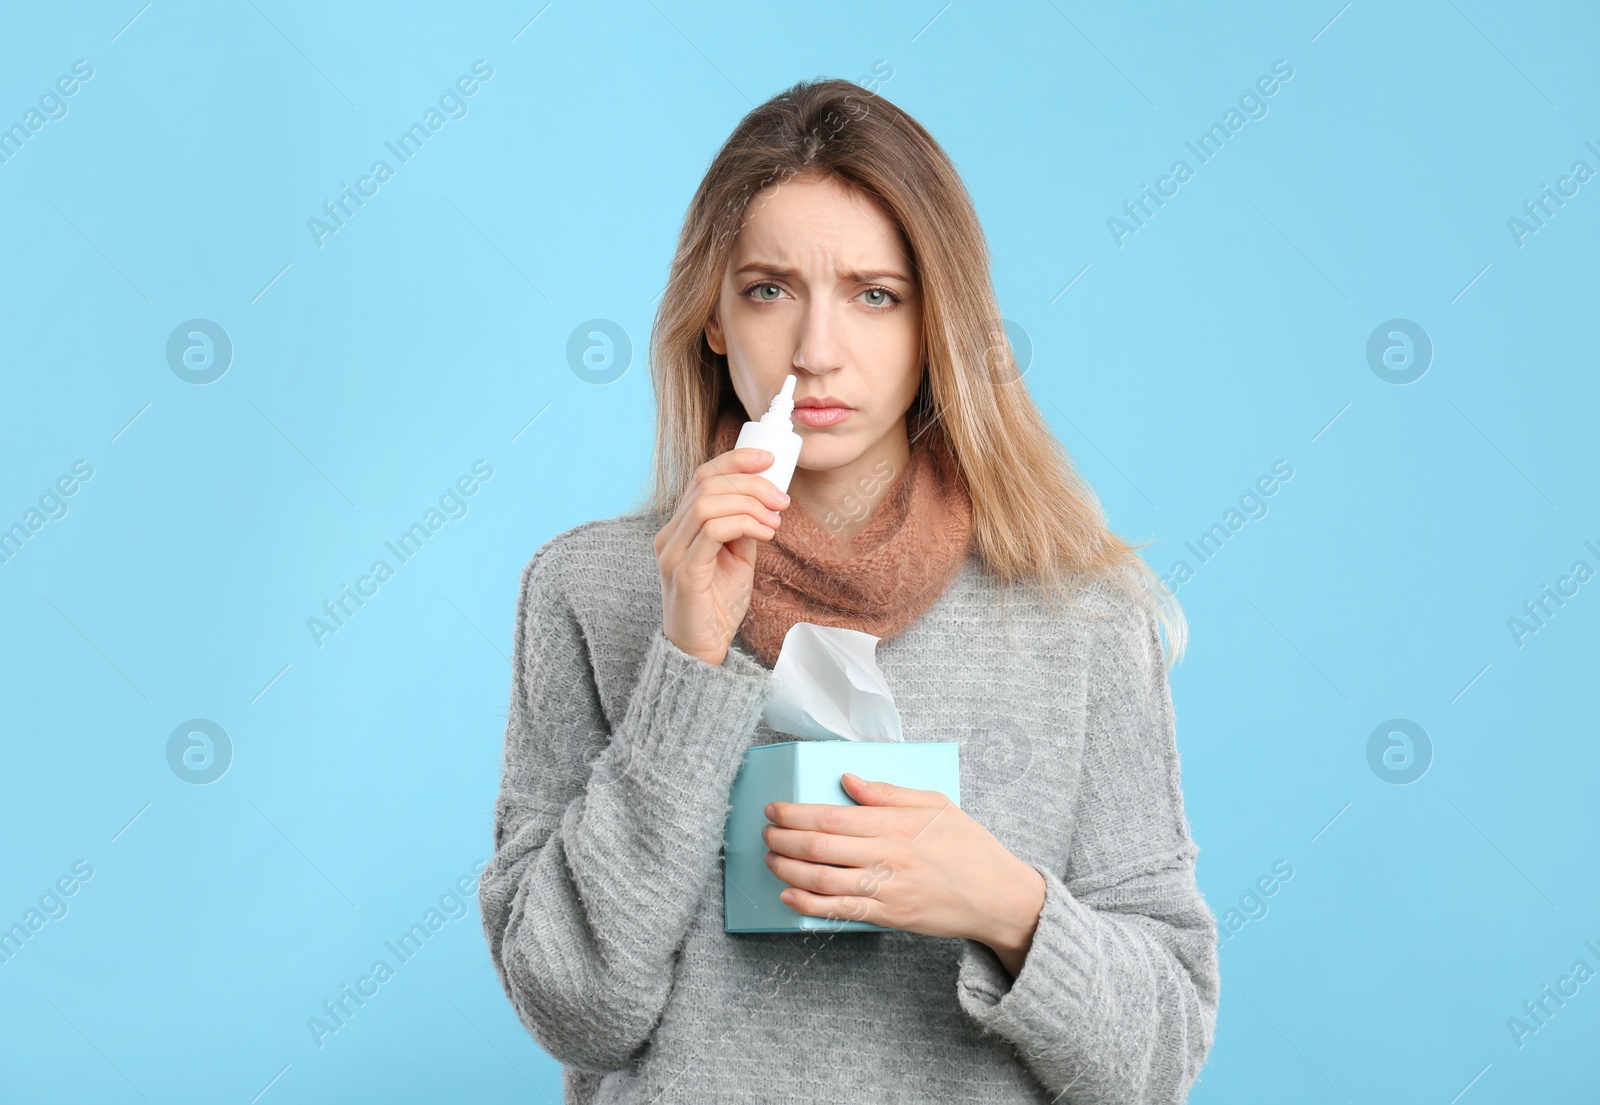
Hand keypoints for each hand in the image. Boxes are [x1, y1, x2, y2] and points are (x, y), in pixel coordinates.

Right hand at [654, 446, 790, 666]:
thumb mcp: (736, 558)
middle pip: (706, 484)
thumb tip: (765, 500)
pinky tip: (764, 533)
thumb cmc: (717, 605)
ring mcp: (673, 551)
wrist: (701, 650)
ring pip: (707, 502)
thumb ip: (743, 527)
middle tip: (781, 499)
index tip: (769, 460)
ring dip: (750, 503)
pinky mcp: (683, 571)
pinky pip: (712, 530)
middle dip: (751, 483)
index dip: (735, 460)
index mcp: (680, 526)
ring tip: (775, 519)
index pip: (702, 477)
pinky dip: (743, 524)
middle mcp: (670, 534)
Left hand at [761, 773, 1046, 971]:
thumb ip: (888, 792)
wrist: (998, 896)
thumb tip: (847, 779)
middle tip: (766, 832)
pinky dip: (808, 905)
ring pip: (822, 881)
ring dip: (788, 870)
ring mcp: (887, 889)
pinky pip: (840, 911)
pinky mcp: (889, 916)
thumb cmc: (968, 845)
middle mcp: (887, 856)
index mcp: (896, 824)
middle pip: (819, 847)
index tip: (774, 809)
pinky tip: (789, 896)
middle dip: (783, 839)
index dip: (795, 813)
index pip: (831, 816)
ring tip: (771, 859)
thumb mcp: (935, 804)